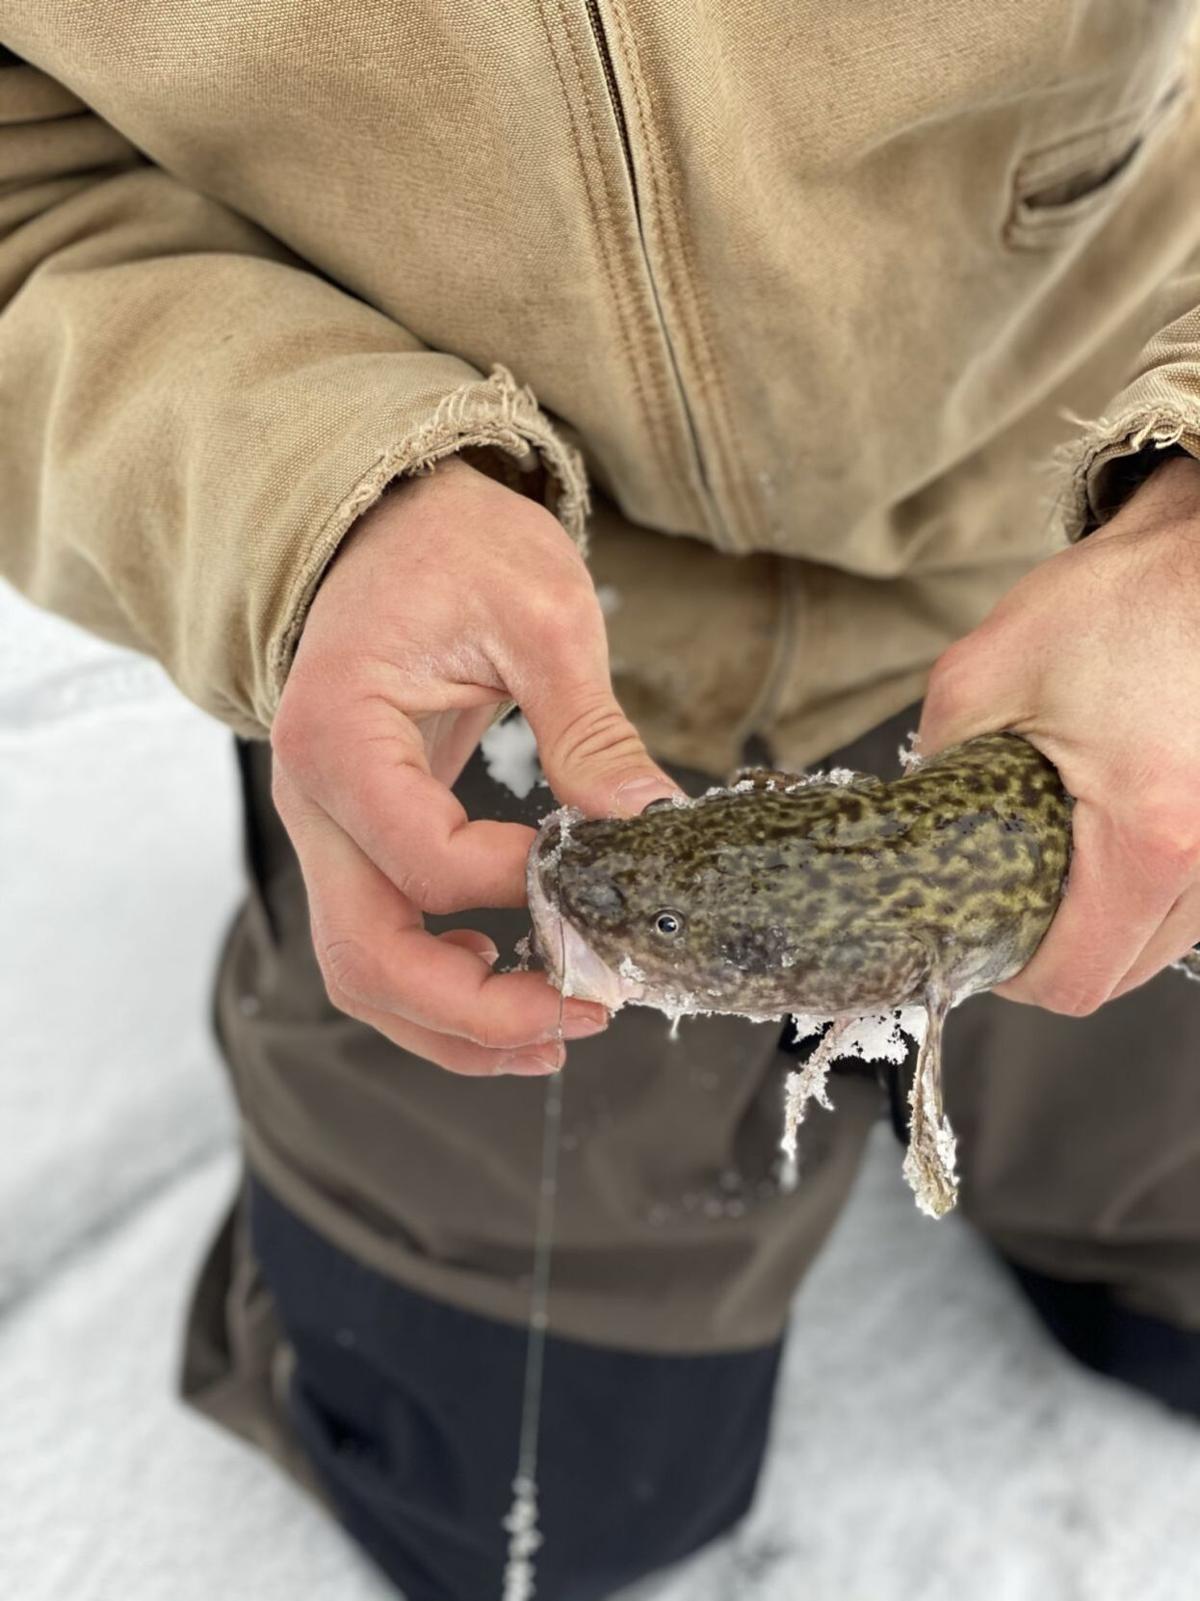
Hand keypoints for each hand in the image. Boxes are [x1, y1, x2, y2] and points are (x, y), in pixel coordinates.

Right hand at [270, 455, 678, 1072]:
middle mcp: (309, 797)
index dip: (516, 887)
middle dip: (475, 1011)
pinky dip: (438, 987)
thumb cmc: (460, 550)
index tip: (593, 866)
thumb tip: (649, 823)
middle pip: (364, 954)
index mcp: (339, 734)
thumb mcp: (541, 614)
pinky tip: (506, 979)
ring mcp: (324, 828)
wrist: (395, 526)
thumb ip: (587, 726)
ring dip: (454, 1022)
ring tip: (557, 1030)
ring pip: (362, 970)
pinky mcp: (353, 840)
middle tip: (582, 1017)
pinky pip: (378, 940)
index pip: (421, 859)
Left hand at [917, 452, 1199, 1013]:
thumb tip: (911, 815)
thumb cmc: (1120, 600)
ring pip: (1169, 938)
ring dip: (1108, 919)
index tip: (976, 941)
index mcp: (1150, 835)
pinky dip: (1150, 884)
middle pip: (1127, 972)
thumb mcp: (987, 669)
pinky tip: (1109, 830)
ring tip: (1057, 856)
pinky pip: (1198, 894)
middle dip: (1058, 950)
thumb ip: (938, 755)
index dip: (1012, 977)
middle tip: (1005, 899)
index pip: (1077, 979)